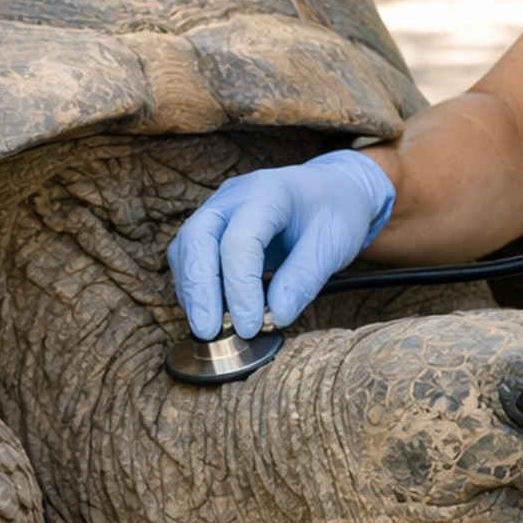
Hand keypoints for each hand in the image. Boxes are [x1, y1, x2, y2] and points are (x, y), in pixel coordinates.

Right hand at [168, 150, 394, 338]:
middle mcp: (234, 196)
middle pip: (197, 238)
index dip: (240, 288)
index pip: (239, 241)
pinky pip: (191, 256)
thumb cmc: (336, 213)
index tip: (251, 326)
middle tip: (209, 332)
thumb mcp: (334, 245)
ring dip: (193, 291)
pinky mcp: (213, 227)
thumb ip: (304, 279)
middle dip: (199, 290)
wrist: (335, 190)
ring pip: (187, 248)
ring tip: (211, 328)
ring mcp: (219, 209)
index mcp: (269, 192)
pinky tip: (213, 313)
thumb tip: (275, 317)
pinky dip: (197, 287)